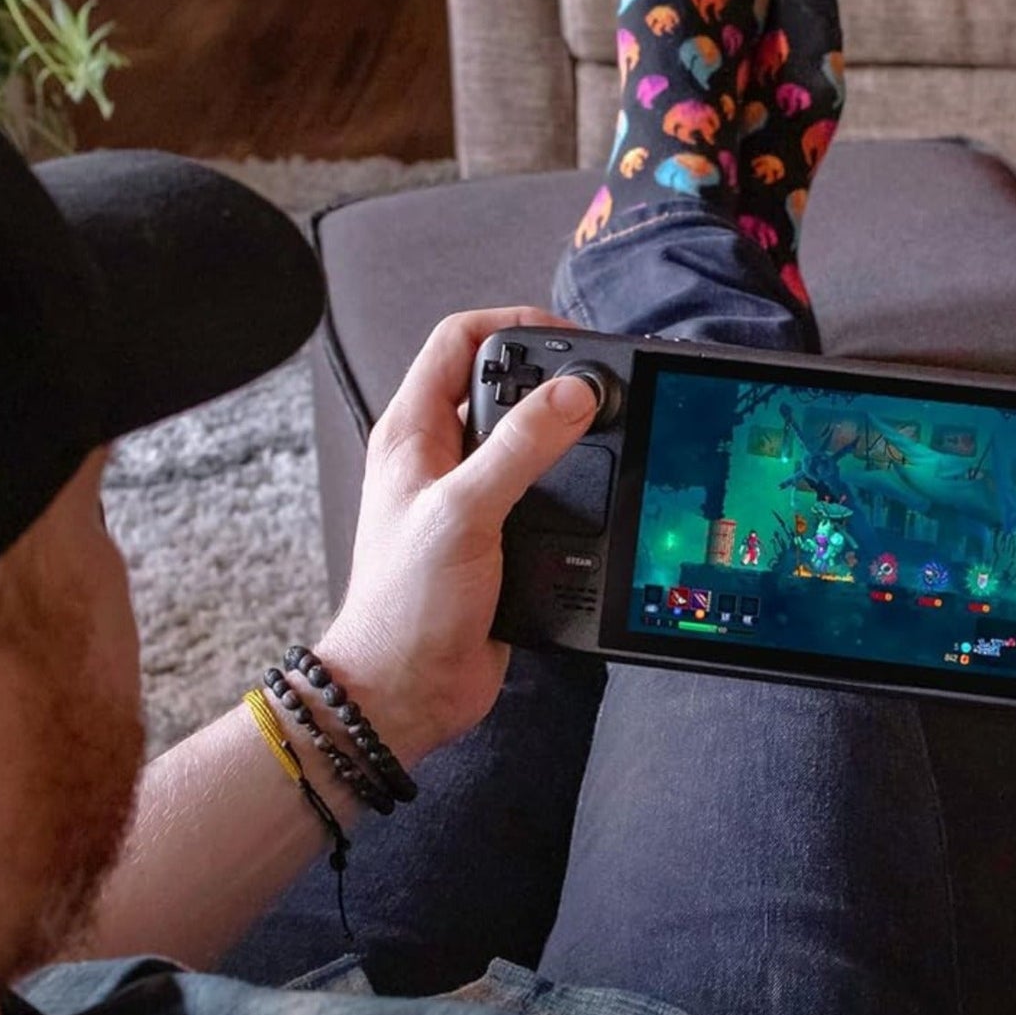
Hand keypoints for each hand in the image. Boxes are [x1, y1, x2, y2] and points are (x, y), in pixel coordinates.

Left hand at [318, 309, 596, 766]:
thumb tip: (574, 393)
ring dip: (564, 432)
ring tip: (608, 427)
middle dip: (549, 377)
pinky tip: (599, 487)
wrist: (408, 688)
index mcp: (413, 433)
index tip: (568, 337)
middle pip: (499, 385)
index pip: (458, 341)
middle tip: (599, 384)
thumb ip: (519, 447)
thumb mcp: (465, 510)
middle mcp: (439, 458)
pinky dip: (571, 483)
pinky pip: (539, 493)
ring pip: (524, 440)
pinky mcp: (497, 539)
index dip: (512, 326)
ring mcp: (469, 499)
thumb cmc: (407, 604)